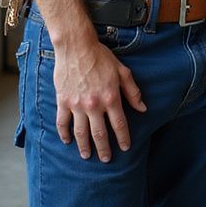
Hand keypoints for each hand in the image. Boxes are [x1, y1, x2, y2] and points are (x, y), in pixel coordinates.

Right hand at [53, 38, 146, 161]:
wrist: (77, 47)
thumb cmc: (101, 57)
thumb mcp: (122, 71)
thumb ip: (132, 91)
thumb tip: (142, 108)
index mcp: (111, 97)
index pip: (119, 124)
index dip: (123, 138)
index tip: (125, 147)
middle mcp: (94, 105)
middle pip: (100, 133)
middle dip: (104, 149)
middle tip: (107, 159)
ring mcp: (77, 105)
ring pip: (81, 132)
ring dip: (85, 147)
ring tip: (87, 156)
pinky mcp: (63, 102)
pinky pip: (62, 123)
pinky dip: (64, 134)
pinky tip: (67, 142)